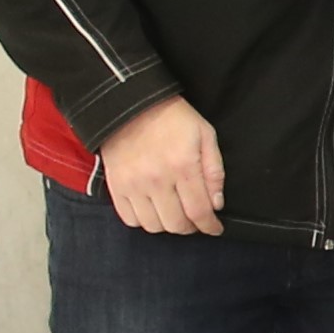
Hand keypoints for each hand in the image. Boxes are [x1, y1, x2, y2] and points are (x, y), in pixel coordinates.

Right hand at [99, 96, 225, 234]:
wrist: (131, 104)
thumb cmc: (172, 118)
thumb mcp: (205, 135)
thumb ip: (214, 171)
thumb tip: (216, 204)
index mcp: (183, 166)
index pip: (199, 211)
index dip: (210, 226)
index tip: (215, 228)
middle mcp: (157, 179)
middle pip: (176, 224)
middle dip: (191, 227)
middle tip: (196, 221)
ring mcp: (133, 185)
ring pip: (153, 226)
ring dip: (168, 225)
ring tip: (175, 214)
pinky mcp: (116, 186)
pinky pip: (130, 219)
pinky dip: (144, 221)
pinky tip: (153, 210)